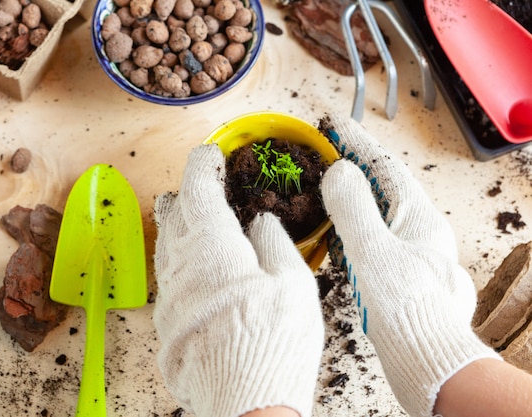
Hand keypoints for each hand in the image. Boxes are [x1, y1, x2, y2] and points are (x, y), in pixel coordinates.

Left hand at [153, 144, 323, 416]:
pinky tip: (185, 264)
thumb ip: (274, 244)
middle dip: (184, 194)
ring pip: (165, 247)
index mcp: (214, 250)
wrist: (246, 405)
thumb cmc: (274, 345)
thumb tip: (260, 222)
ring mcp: (170, 298)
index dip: (202, 168)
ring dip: (174, 225)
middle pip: (174, 217)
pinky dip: (174, 259)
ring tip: (183, 215)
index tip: (208, 155)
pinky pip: (166, 278)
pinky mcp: (168, 324)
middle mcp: (183, 269)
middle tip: (194, 183)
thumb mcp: (293, 286)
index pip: (198, 193)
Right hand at [318, 114, 500, 416]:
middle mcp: (418, 230)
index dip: (357, 142)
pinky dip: (350, 219)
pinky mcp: (398, 271)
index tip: (333, 123)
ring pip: (376, 208)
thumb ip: (353, 209)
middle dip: (353, 161)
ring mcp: (409, 251)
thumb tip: (339, 171)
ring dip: (350, 189)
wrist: (427, 360)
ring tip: (324, 175)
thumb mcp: (374, 253)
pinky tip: (335, 223)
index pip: (385, 167)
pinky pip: (371, 232)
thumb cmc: (406, 309)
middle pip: (382, 184)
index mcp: (419, 218)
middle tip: (324, 145)